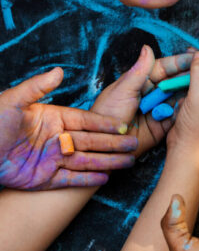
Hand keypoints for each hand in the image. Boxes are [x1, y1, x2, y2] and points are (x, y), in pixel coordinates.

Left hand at [0, 68, 136, 189]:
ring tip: (128, 162)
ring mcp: (51, 160)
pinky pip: (70, 179)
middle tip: (134, 144)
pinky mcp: (43, 179)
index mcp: (52, 118)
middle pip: (91, 141)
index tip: (122, 125)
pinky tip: (105, 178)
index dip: (104, 124)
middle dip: (113, 143)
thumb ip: (37, 87)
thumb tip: (59, 71)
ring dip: (107, 162)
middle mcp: (56, 139)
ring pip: (86, 161)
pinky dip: (87, 180)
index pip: (85, 121)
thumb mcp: (12, 101)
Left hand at [92, 45, 193, 156]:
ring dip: (191, 93)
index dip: (180, 63)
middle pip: (175, 82)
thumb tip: (147, 48)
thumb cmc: (107, 115)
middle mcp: (153, 94)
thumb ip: (138, 72)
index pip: (165, 68)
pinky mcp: (163, 126)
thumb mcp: (123, 90)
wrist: (105, 145)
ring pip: (180, 98)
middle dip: (190, 77)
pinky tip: (197, 106)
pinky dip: (187, 112)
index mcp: (141, 81)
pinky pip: (179, 116)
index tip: (197, 57)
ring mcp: (159, 110)